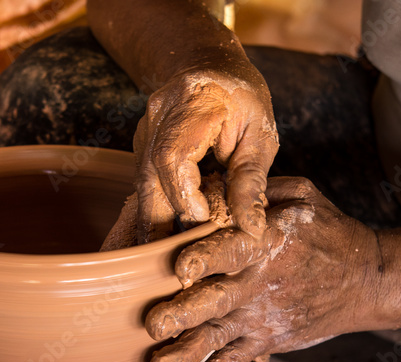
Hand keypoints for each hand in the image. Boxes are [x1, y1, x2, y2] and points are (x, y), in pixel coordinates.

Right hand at [134, 62, 278, 241]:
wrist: (209, 64)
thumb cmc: (241, 98)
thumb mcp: (260, 135)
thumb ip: (251, 181)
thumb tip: (251, 229)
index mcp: (192, 105)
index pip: (173, 158)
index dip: (184, 195)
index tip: (203, 220)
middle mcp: (157, 118)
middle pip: (148, 180)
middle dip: (161, 224)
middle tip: (179, 258)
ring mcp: (143, 133)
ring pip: (141, 188)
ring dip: (155, 223)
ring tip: (169, 256)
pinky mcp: (140, 147)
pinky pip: (144, 185)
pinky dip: (156, 210)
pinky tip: (167, 236)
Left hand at [146, 177, 381, 361]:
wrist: (366, 280)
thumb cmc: (327, 232)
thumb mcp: (301, 196)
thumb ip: (256, 189)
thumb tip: (209, 184)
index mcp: (267, 244)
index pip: (232, 251)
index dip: (204, 258)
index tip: (179, 268)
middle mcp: (259, 285)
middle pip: (215, 301)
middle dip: (182, 313)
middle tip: (153, 324)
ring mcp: (261, 317)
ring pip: (216, 338)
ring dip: (184, 354)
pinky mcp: (265, 340)